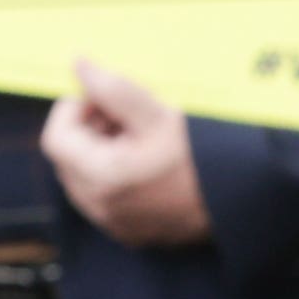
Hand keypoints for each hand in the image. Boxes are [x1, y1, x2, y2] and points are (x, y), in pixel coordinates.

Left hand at [42, 60, 211, 247]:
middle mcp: (101, 207)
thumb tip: (79, 65)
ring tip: (139, 136)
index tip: (102, 99)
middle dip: (88, 128)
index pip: (56, 137)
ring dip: (100, 150)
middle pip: (67, 157)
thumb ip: (111, 89)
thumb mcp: (156, 113)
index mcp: (100, 178)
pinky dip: (113, 175)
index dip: (74, 110)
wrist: (243, 198)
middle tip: (124, 114)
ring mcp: (115, 224)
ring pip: (84, 177)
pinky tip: (146, 162)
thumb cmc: (202, 156)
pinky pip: (104, 198)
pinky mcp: (131, 232)